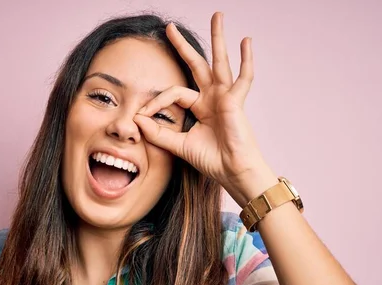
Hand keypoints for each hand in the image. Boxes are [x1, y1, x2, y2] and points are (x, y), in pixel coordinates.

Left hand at [134, 12, 277, 206]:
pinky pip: (243, 77)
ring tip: (217, 16)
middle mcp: (213, 98)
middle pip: (196, 66)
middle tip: (169, 28)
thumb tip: (136, 119)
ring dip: (218, 38)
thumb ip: (158, 134)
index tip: (142, 114)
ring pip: (219, 62)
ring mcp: (226, 97)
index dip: (156, 102)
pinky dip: (246, 60)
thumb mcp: (178, 146)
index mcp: (200, 108)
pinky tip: (245, 41)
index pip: (174, 93)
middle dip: (182, 47)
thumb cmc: (212, 161)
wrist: (232, 172)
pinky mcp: (235, 101)